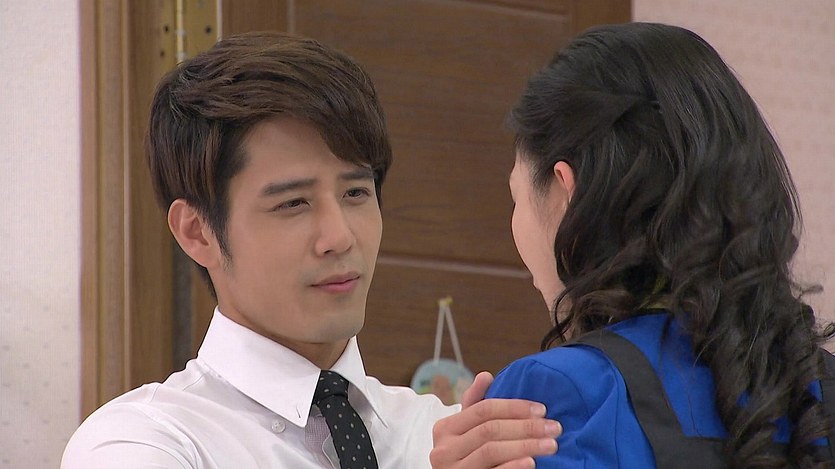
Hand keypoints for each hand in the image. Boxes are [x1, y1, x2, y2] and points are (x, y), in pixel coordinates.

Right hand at [430, 372, 560, 468]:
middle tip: (554, 427)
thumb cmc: (464, 456)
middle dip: (526, 426)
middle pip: (490, 429)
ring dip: (526, 445)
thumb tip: (485, 375)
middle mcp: (445, 449)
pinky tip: (531, 462)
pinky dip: (513, 466)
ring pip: (492, 450)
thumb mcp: (464, 430)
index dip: (514, 407)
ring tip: (550, 444)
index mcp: (445, 428)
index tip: (541, 410)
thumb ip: (474, 404)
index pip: (483, 410)